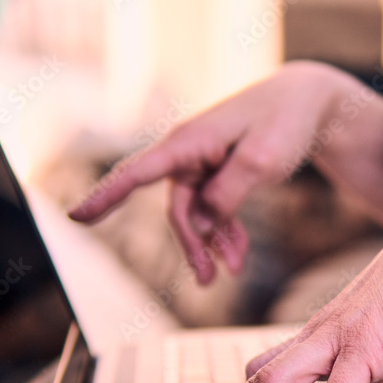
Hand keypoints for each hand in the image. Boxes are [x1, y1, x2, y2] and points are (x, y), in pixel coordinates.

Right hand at [67, 61, 382, 283]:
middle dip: (192, 245)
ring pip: (197, 214)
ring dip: (213, 243)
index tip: (75, 217)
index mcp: (188, 142)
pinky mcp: (220, 172)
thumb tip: (201, 223)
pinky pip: (214, 209)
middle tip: (209, 281)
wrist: (308, 100)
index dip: (106, 197)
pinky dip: (226, 232)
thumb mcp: (263, 160)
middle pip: (178, 209)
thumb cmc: (285, 121)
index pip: (137, 173)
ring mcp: (203, 163)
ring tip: (234, 269)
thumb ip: (229, 193)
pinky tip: (238, 254)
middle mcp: (188, 152)